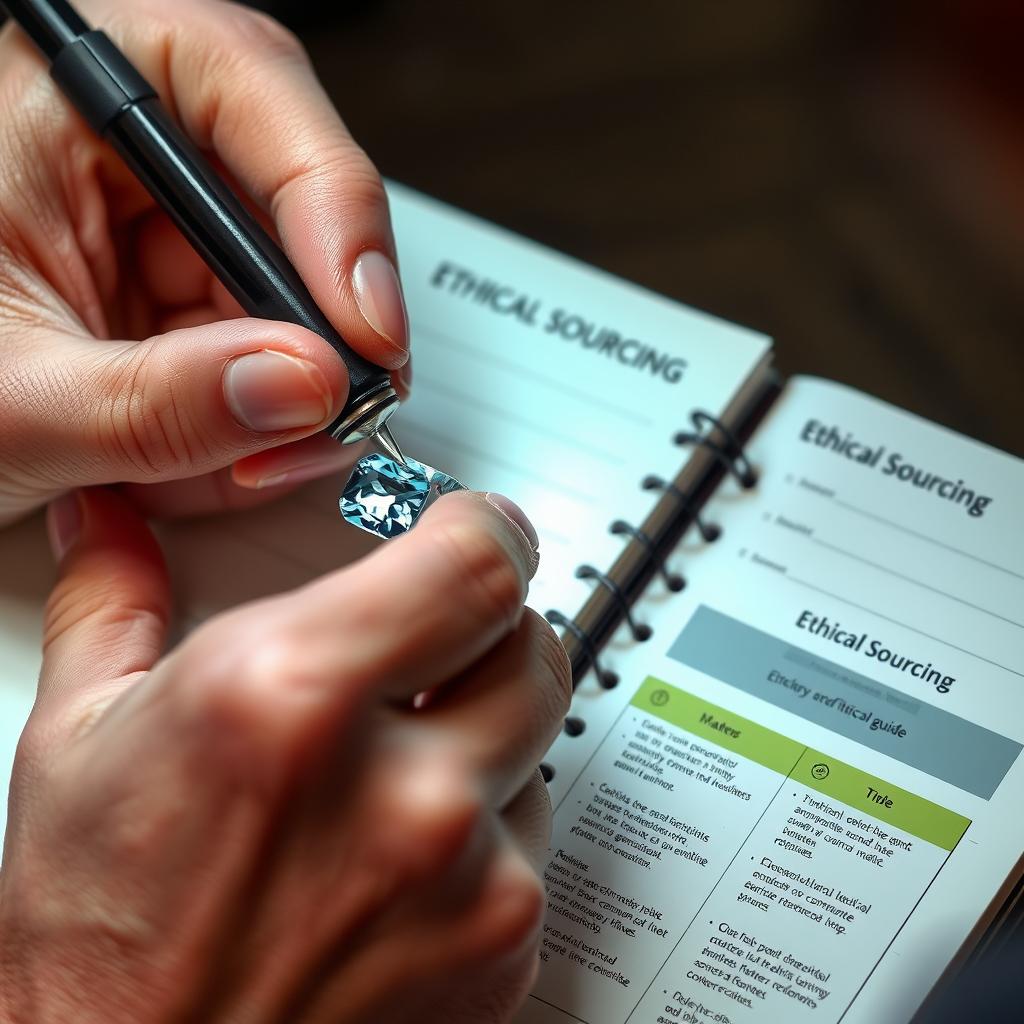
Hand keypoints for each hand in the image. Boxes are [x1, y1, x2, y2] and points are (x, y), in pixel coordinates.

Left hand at [0, 0, 409, 526]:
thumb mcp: (16, 395)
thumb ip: (157, 400)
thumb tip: (305, 386)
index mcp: (72, 103)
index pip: (242, 86)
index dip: (333, 208)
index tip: (365, 327)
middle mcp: (144, 159)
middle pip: (304, 207)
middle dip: (329, 330)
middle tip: (342, 407)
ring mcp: (182, 242)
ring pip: (308, 302)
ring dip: (305, 397)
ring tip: (255, 461)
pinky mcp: (202, 314)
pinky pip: (284, 363)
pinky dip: (276, 427)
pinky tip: (234, 461)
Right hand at [0, 487, 568, 1022]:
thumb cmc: (97, 941)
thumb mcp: (76, 743)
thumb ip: (114, 601)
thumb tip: (106, 521)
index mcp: (287, 701)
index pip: (476, 564)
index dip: (490, 529)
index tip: (480, 528)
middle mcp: (396, 793)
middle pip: (530, 641)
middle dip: (489, 623)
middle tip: (435, 640)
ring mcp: (464, 880)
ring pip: (538, 736)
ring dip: (485, 724)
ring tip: (392, 763)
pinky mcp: (502, 949)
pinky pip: (533, 833)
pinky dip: (486, 817)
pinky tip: (402, 848)